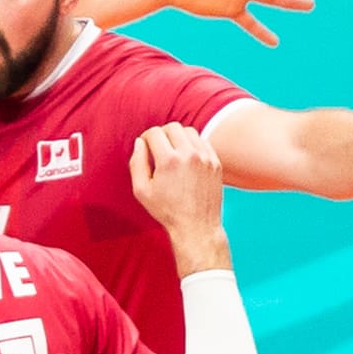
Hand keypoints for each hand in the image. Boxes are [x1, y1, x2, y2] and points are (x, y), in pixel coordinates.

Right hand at [129, 123, 228, 272]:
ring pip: (189, 132)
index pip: (154, 133)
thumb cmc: (166, 211)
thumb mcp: (141, 191)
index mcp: (169, 160)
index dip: (145, 138)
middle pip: (172, 127)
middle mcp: (189, 155)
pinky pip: (202, 142)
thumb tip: (139, 142)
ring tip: (172, 152)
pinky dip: (192, 145)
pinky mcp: (215, 162)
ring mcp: (205, 158)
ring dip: (178, 137)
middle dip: (161, 134)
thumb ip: (136, 163)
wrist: (197, 226)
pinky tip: (186, 158)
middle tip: (157, 148)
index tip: (144, 148)